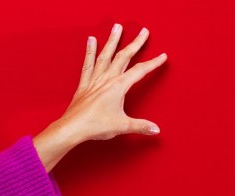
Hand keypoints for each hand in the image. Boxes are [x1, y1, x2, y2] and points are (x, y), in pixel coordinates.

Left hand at [54, 23, 167, 143]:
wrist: (72, 128)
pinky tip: (91, 40)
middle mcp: (107, 79)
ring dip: (112, 40)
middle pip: (124, 56)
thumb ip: (140, 126)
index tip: (162, 56)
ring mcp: (94, 80)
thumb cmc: (95, 126)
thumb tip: (155, 130)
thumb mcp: (122, 126)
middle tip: (143, 31)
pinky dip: (89, 51)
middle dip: (135, 43)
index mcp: (118, 87)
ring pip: (105, 55)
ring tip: (116, 27)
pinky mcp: (83, 84)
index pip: (140, 71)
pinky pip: (88, 64)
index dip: (153, 63)